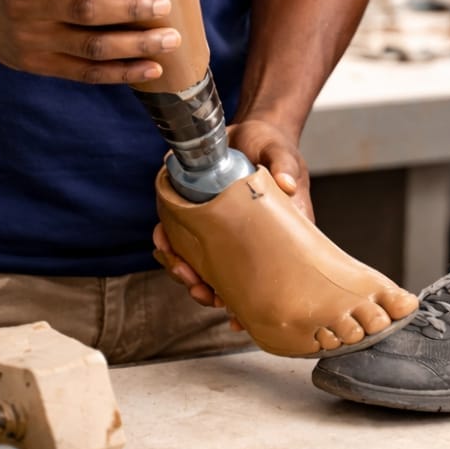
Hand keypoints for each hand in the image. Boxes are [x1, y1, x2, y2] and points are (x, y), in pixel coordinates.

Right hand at [0, 0, 180, 82]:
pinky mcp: (38, 64)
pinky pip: (86, 73)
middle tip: (164, 4)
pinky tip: (153, 68)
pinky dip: (123, 72)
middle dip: (129, 9)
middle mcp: (22, 5)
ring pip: (91, 46)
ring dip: (137, 45)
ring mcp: (30, 39)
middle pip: (84, 10)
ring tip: (170, 38)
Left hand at [152, 117, 313, 318]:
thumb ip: (285, 166)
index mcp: (280, 234)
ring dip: (187, 271)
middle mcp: (252, 240)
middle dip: (210, 290)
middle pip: (233, 279)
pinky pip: (187, 241)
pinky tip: (163, 240)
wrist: (249, 132)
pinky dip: (171, 245)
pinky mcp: (205, 219)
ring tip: (175, 263)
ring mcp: (227, 232)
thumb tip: (286, 184)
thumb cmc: (273, 147)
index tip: (234, 316)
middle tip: (198, 287)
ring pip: (206, 266)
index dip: (251, 300)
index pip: (270, 276)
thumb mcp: (283, 153)